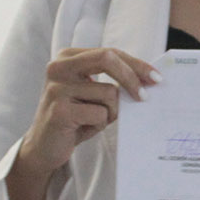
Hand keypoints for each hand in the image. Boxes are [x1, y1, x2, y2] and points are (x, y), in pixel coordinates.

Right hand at [6, 47, 159, 199]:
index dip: (136, 64)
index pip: (110, 52)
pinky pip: (100, 114)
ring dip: (111, 112)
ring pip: (108, 93)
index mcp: (68, 57)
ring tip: (94, 120)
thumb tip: (149, 79)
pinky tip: (83, 128)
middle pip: (108, 59)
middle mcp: (59, 67)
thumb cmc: (75, 118)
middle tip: (145, 97)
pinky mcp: (59, 110)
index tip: (156, 78)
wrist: (44, 146)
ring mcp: (56, 88)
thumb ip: (113, 80)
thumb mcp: (92, 93)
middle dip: (132, 77)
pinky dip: (100, 124)